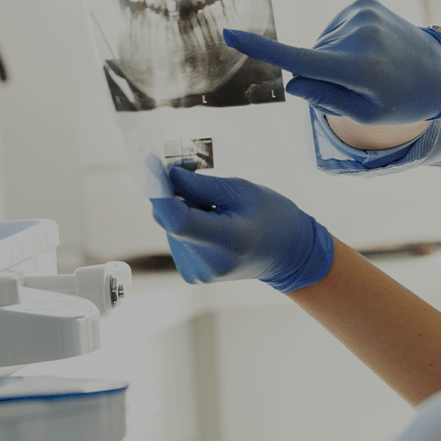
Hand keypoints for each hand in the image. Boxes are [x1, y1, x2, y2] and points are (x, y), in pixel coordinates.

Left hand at [149, 166, 335, 292]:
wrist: (289, 254)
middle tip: (189, 170)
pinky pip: (177, 239)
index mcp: (229, 242)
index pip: (179, 220)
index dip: (160, 192)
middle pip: (171, 222)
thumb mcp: (244, 192)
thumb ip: (203, 185)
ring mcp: (199, 273)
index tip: (151, 165)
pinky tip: (211, 223)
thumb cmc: (273, 217)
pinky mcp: (192, 274)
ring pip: (171, 228)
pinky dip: (186, 224)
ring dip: (182, 209)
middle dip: (173, 194)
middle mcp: (209, 264)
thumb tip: (167, 175)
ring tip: (214, 205)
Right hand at [222, 0, 440, 124]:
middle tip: (363, 84)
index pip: (299, 59)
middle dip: (324, 74)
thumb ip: (326, 99)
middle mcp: (358, 35)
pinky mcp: (365, 2)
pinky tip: (372, 49)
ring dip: (336, 57)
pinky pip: (335, 28)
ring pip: (323, 44)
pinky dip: (344, 41)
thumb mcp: (366, 115)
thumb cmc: (402, 100)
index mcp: (357, 68)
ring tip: (373, 66)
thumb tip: (293, 78)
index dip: (261, 48)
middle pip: (311, 59)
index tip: (229, 34)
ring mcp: (362, 14)